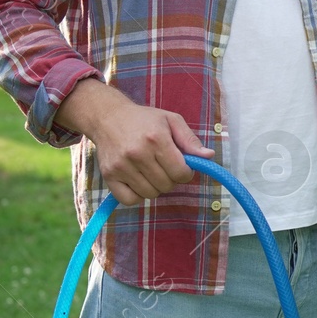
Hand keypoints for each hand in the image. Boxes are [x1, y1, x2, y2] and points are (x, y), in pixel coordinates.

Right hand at [87, 91, 216, 205]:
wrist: (108, 117)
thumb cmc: (144, 119)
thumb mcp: (171, 121)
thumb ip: (190, 140)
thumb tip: (208, 157)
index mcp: (156, 139)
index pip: (180, 173)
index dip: (186, 173)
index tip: (182, 167)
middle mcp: (138, 154)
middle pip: (166, 185)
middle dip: (171, 179)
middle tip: (165, 167)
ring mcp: (121, 166)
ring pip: (150, 194)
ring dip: (155, 187)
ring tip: (151, 172)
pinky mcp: (109, 176)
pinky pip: (130, 200)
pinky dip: (137, 195)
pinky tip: (138, 181)